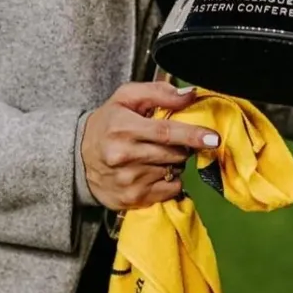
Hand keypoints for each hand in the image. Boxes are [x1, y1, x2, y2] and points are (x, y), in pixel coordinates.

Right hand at [80, 81, 218, 211]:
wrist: (78, 158)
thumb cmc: (108, 122)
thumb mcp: (127, 97)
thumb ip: (159, 92)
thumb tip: (190, 94)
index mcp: (124, 128)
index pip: (165, 133)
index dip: (192, 135)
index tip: (214, 138)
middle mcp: (124, 157)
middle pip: (173, 154)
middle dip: (185, 146)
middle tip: (178, 139)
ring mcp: (128, 181)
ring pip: (173, 171)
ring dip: (176, 162)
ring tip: (160, 153)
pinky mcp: (132, 199)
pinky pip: (168, 190)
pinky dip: (171, 179)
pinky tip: (157, 170)